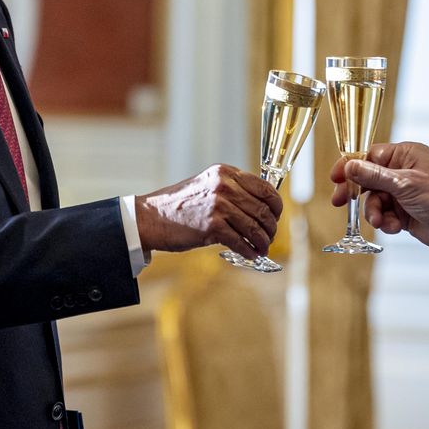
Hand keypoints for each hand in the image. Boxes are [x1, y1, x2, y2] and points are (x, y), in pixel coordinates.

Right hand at [136, 164, 282, 259]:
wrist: (152, 217)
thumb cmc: (180, 205)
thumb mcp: (207, 185)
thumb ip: (232, 190)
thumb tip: (259, 206)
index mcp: (225, 173)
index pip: (264, 187)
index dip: (276, 204)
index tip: (276, 215)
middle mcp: (224, 186)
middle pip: (262, 209)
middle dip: (271, 226)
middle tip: (270, 235)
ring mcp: (218, 205)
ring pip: (254, 226)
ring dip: (263, 241)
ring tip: (263, 248)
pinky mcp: (212, 226)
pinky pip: (241, 241)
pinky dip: (249, 250)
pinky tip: (251, 254)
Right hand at [329, 142, 428, 253]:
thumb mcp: (405, 184)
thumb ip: (375, 176)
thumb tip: (350, 166)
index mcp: (405, 155)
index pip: (370, 156)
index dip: (351, 166)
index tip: (335, 177)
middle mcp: (402, 171)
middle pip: (368, 179)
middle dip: (357, 192)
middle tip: (340, 201)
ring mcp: (403, 192)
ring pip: (374, 200)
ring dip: (374, 212)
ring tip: (381, 221)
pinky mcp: (404, 212)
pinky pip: (384, 215)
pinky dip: (386, 222)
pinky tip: (395, 227)